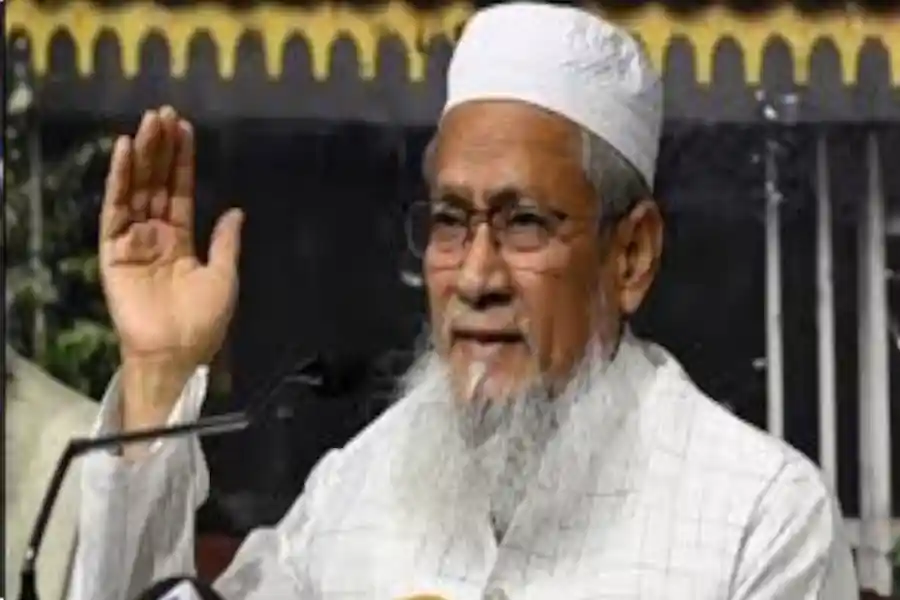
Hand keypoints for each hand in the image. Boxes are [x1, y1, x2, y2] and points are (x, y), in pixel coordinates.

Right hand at [100, 106, 242, 379]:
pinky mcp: (113, 251)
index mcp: (182, 241)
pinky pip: (115, 210)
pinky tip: (124, 152)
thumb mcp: (225, 276)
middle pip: (157, 184)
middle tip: (165, 114)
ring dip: (142, 155)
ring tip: (149, 122)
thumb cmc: (203, 321)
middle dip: (161, 149)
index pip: (180, 192)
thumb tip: (237, 210)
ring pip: (137, 189)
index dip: (182, 162)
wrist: (177, 351)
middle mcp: (156, 235)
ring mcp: (133, 241)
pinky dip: (119, 180)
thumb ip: (226, 242)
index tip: (185, 130)